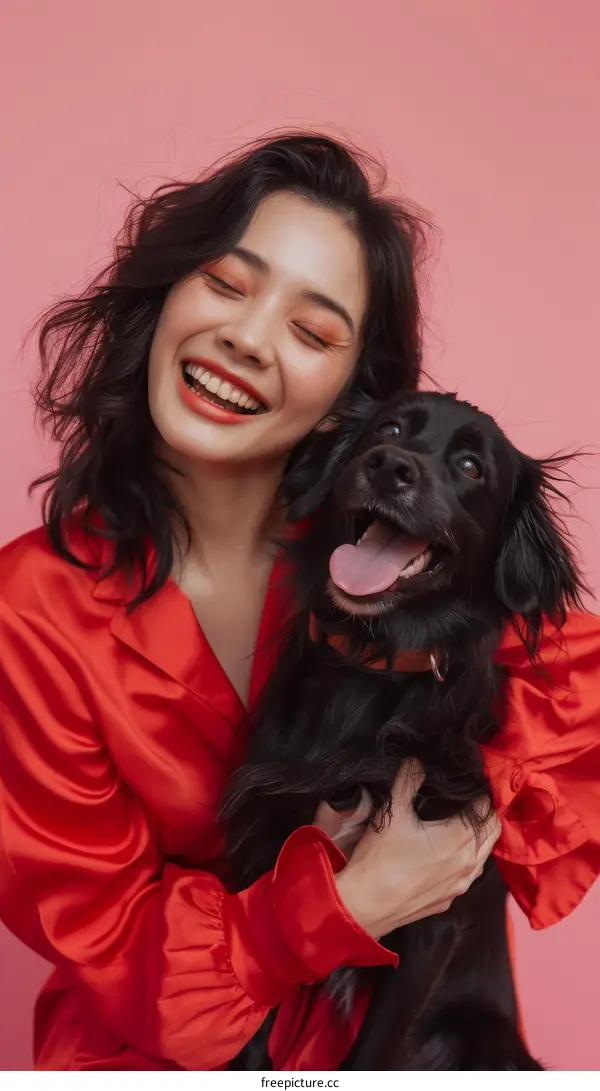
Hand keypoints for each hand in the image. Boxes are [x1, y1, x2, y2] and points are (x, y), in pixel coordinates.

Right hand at [329, 761, 500, 939]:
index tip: (471, 780)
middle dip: (486, 812)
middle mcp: (469, 863)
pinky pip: (468, 875)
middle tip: (470, 798)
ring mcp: (460, 886)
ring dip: (479, 837)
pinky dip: (466, 860)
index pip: (486, 807)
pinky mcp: (448, 900)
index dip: (481, 790)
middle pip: (493, 831)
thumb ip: (408, 779)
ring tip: (461, 822)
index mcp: (461, 837)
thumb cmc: (380, 857)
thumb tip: (418, 758)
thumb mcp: (393, 810)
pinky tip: (446, 854)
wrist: (365, 905)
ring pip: (483, 856)